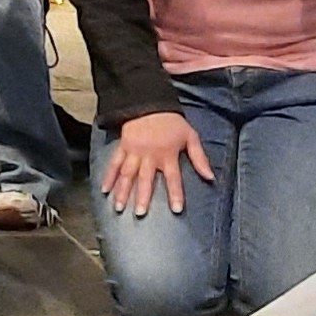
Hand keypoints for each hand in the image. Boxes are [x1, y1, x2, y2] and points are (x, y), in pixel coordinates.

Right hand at [97, 110, 212, 218]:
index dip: (175, 193)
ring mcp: (134, 152)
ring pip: (127, 174)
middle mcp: (149, 155)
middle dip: (142, 197)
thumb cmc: (172, 122)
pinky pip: (114, 163)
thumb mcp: (190, 136)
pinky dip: (108, 176)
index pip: (173, 178)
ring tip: (119, 207)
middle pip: (145, 179)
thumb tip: (210, 177)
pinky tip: (104, 189)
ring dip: (122, 191)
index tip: (175, 209)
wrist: (150, 102)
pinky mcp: (123, 147)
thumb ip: (200, 158)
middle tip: (139, 213)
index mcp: (167, 154)